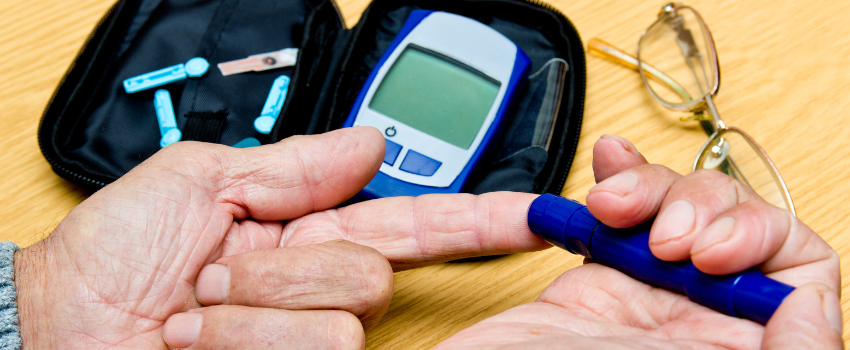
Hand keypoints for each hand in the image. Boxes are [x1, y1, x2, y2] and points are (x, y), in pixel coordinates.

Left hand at [14, 127, 548, 348]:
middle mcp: (312, 289)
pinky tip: (200, 343)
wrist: (62, 323)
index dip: (476, 220)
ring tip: (198, 311)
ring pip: (338, 321)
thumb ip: (296, 165)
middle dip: (285, 268)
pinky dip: (243, 341)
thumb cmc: (118, 252)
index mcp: (305, 232)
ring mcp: (300, 341)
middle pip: (369, 273)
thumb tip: (372, 142)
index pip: (412, 224)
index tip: (534, 217)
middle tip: (216, 268)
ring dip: (253, 308)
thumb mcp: (202, 178)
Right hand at [437, 135, 842, 348]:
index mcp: (735, 347)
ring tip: (614, 200)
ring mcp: (648, 295)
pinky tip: (608, 169)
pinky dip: (618, 179)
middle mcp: (700, 320)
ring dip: (651, 186)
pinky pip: (621, 215)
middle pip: (737, 222)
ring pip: (679, 205)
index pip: (796, 269)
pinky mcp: (599, 278)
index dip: (762, 239)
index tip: (711, 252)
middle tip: (659, 233)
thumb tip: (814, 304)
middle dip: (699, 207)